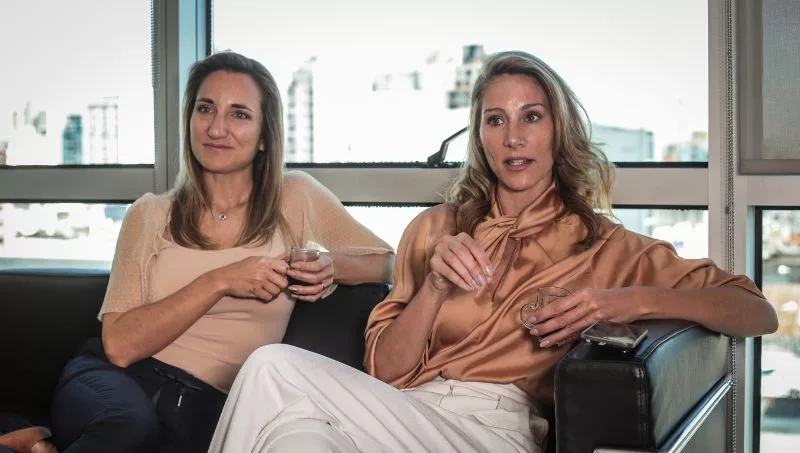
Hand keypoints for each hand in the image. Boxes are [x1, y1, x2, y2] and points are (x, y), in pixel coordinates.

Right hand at [214, 255, 288, 302]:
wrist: (225, 278)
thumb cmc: (241, 268)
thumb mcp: (256, 259)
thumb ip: (272, 260)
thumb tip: (286, 255)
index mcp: (265, 261)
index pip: (284, 267)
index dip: (285, 273)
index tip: (281, 276)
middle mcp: (264, 270)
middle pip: (283, 282)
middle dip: (280, 286)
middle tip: (275, 285)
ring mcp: (259, 281)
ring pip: (277, 291)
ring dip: (273, 292)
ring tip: (268, 290)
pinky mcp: (255, 290)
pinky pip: (268, 297)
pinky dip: (267, 297)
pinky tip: (263, 294)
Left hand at [287, 252, 334, 301]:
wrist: (334, 266)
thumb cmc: (320, 258)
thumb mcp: (315, 253)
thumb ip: (302, 255)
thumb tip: (283, 257)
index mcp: (327, 262)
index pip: (317, 266)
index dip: (304, 266)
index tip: (292, 265)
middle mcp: (328, 274)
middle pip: (315, 278)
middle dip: (300, 277)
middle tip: (289, 274)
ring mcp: (327, 284)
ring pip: (315, 290)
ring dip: (302, 290)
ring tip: (291, 288)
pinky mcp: (324, 291)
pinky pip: (315, 297)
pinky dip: (304, 297)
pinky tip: (294, 294)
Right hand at [428, 232, 493, 293]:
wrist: (444, 278)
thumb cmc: (461, 268)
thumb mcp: (473, 265)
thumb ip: (482, 268)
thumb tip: (490, 277)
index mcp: (461, 237)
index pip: (474, 246)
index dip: (483, 260)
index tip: (490, 273)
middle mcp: (448, 240)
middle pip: (463, 253)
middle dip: (475, 268)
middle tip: (482, 281)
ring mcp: (439, 249)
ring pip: (454, 261)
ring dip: (467, 275)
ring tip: (476, 285)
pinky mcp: (433, 261)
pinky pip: (448, 271)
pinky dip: (459, 280)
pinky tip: (467, 287)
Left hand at [527, 287, 645, 347]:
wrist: (633, 301)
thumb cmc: (610, 297)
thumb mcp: (592, 294)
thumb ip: (576, 302)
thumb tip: (557, 311)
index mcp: (583, 294)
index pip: (559, 305)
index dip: (544, 312)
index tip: (532, 318)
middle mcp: (587, 304)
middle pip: (562, 318)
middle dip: (545, 326)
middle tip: (533, 332)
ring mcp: (595, 316)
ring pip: (571, 328)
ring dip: (555, 336)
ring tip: (542, 342)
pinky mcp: (602, 326)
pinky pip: (582, 334)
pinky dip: (570, 339)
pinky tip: (560, 343)